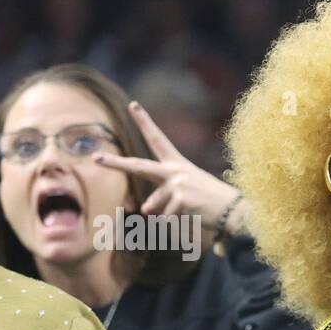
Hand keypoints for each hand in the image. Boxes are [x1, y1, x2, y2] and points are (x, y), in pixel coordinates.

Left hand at [94, 101, 244, 238]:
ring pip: (154, 205)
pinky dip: (177, 223)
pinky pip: (167, 217)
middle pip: (139, 167)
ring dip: (165, 214)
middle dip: (116, 164)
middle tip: (95, 159)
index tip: (133, 105)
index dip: (146, 122)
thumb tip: (145, 211)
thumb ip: (163, 198)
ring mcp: (178, 184)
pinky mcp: (181, 198)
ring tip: (188, 212)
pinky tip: (195, 217)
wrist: (235, 211)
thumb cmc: (213, 202)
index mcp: (178, 165)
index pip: (158, 140)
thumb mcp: (189, 192)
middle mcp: (176, 171)